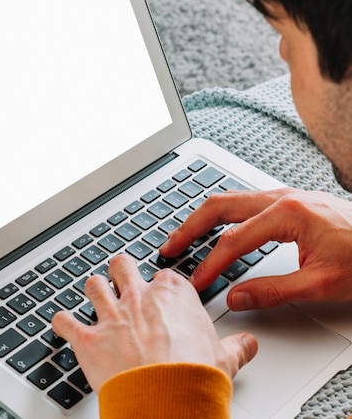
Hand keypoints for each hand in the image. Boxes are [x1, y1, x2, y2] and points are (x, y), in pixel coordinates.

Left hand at [51, 254, 256, 391]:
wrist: (168, 400)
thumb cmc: (195, 377)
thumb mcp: (224, 358)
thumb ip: (236, 346)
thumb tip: (248, 343)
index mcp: (171, 295)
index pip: (163, 276)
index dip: (161, 285)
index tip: (161, 292)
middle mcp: (138, 298)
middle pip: (122, 266)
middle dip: (119, 270)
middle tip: (120, 276)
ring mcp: (111, 315)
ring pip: (93, 285)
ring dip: (92, 290)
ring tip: (94, 293)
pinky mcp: (89, 338)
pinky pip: (65, 321)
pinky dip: (61, 323)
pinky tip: (61, 323)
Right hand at [161, 188, 351, 309]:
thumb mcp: (322, 283)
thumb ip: (274, 291)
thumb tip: (236, 297)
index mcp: (287, 213)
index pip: (233, 240)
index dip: (210, 264)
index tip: (196, 281)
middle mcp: (280, 198)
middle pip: (219, 206)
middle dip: (189, 227)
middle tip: (170, 247)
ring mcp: (283, 196)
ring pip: (228, 199)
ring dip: (202, 218)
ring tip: (183, 237)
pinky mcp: (287, 201)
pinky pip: (243, 202)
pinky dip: (220, 215)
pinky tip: (214, 227)